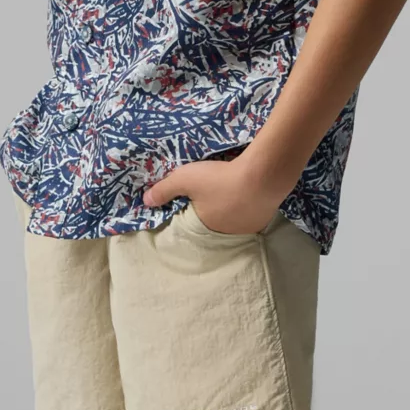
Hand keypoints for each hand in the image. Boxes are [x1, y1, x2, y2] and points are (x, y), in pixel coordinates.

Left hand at [142, 155, 284, 234]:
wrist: (262, 176)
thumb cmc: (219, 179)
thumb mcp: (185, 178)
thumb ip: (164, 189)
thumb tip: (145, 201)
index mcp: (205, 226)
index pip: (195, 219)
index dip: (195, 205)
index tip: (199, 193)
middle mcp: (226, 233)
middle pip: (216, 219)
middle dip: (214, 206)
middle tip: (217, 187)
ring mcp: (247, 228)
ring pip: (235, 218)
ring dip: (233, 206)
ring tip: (234, 187)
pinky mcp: (264, 220)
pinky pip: (252, 213)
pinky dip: (249, 204)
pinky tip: (250, 190)